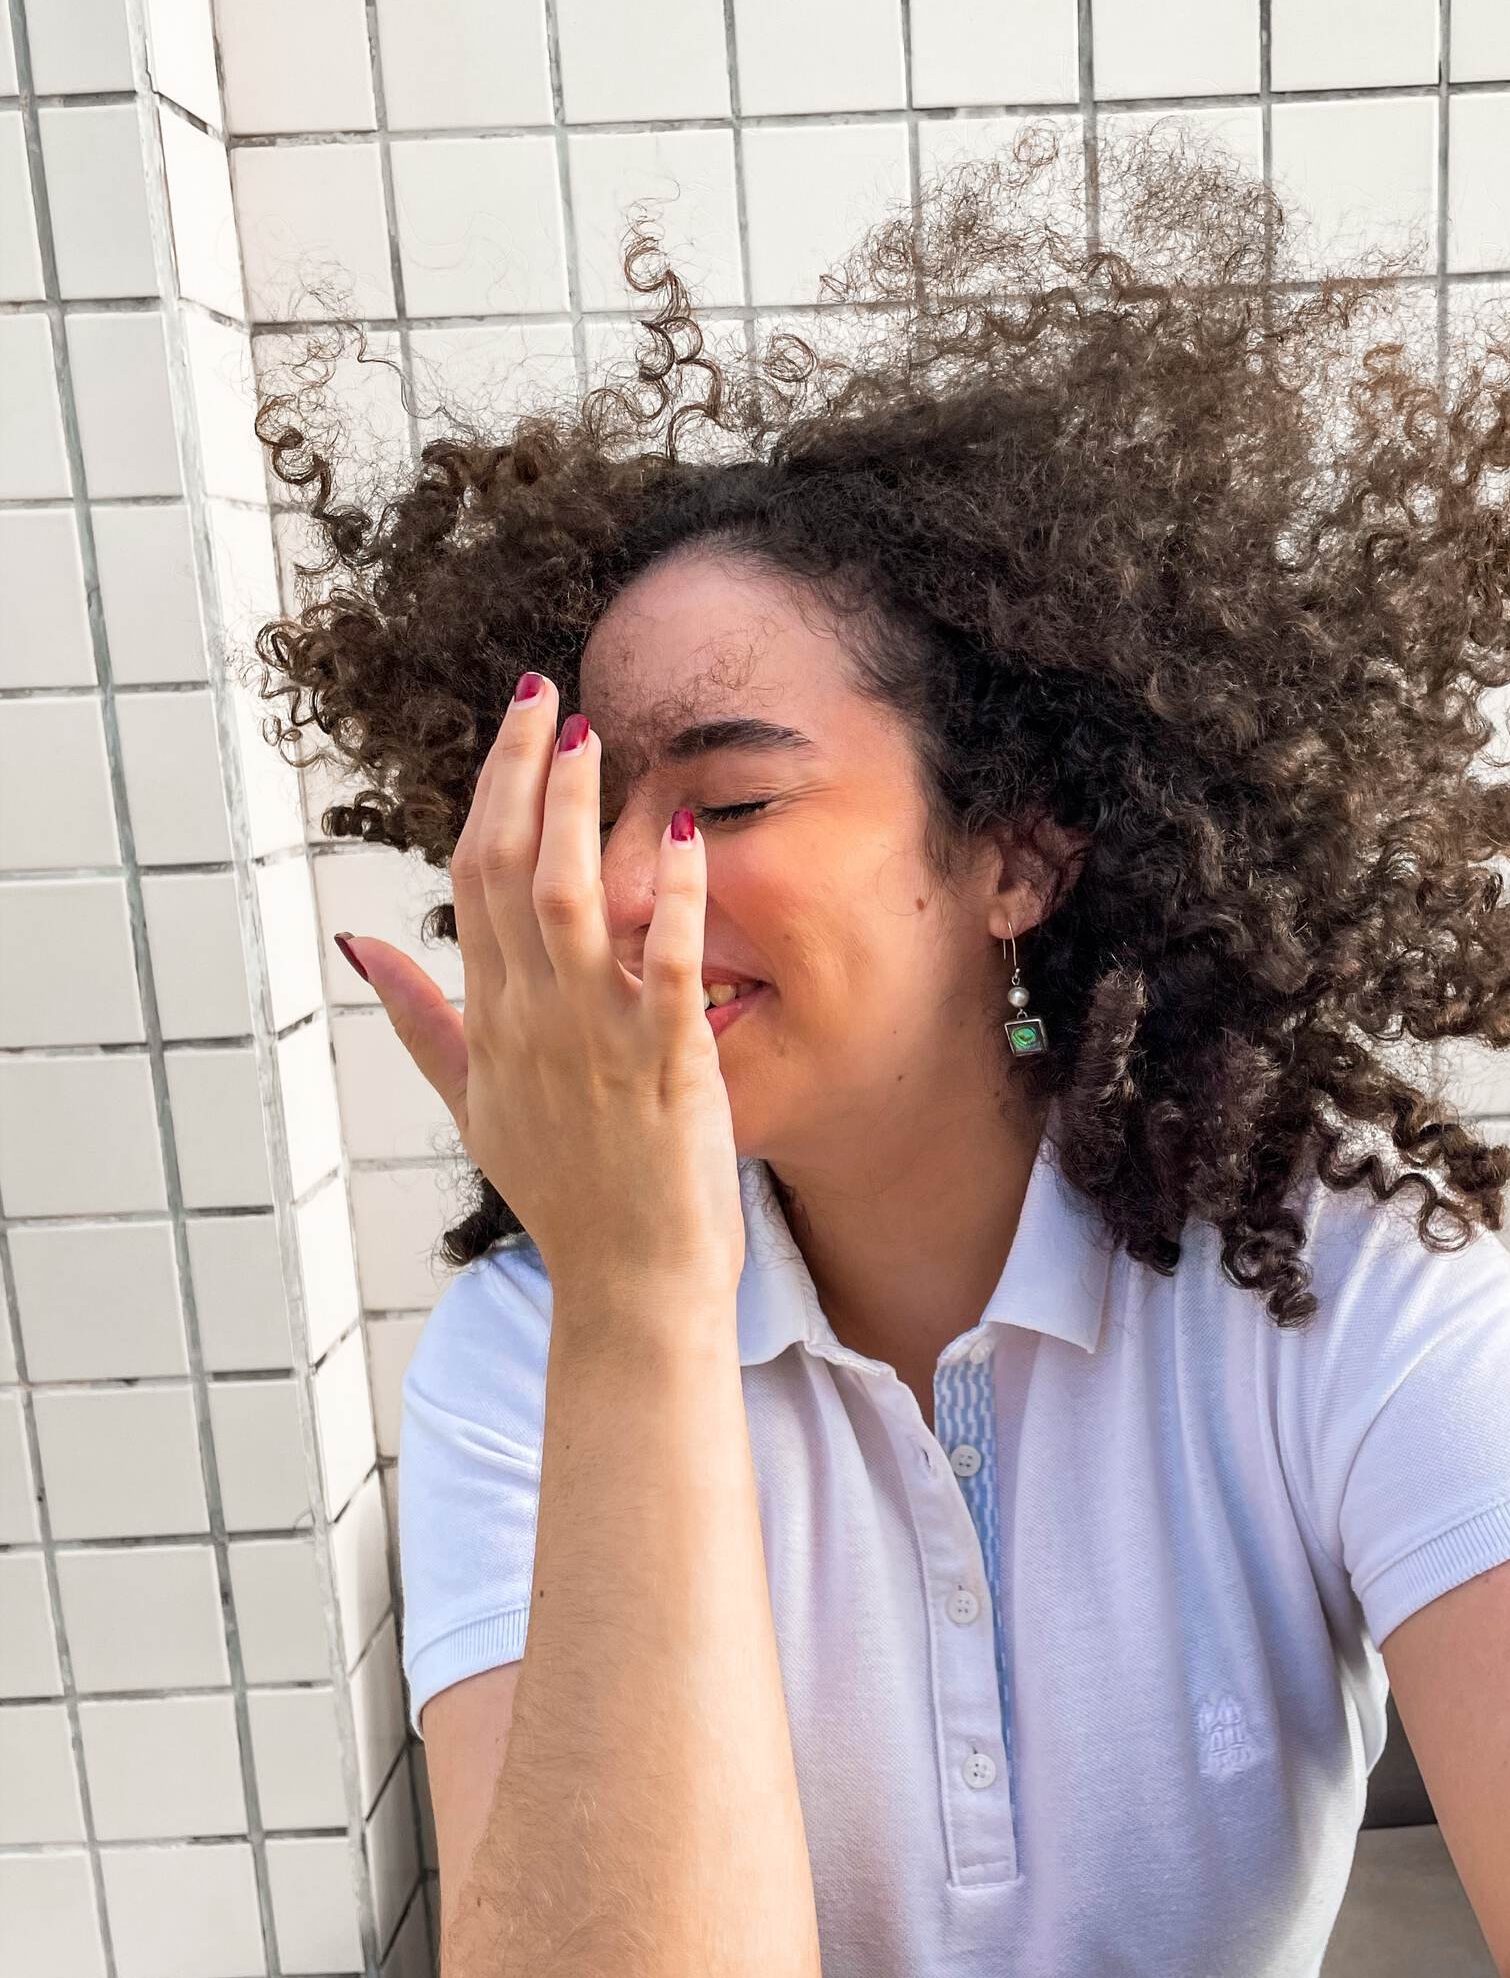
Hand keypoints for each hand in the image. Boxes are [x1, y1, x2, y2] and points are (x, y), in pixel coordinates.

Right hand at [332, 673, 745, 1303]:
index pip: (473, 881)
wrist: (628, 1285)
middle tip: (546, 692)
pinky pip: (663, 962)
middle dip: (523, 771)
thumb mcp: (472, 1104)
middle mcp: (528, 1019)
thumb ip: (419, 1020)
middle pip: (505, 868)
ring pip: (565, 897)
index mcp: (488, 1021)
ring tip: (591, 733)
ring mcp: (591, 1040)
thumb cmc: (566, 1195)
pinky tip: (684, 834)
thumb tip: (358, 949)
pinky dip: (670, 896)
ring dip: (574, 808)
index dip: (492, 792)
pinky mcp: (661, 1064)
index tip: (519, 725)